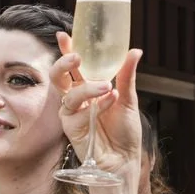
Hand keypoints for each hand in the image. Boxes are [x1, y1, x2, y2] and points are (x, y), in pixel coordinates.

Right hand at [52, 34, 143, 178]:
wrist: (124, 159)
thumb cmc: (125, 132)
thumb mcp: (129, 99)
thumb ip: (127, 75)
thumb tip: (135, 50)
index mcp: (89, 87)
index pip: (74, 65)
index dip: (67, 50)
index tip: (64, 34)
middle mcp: (78, 98)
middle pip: (59, 76)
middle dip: (63, 63)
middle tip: (77, 56)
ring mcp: (73, 112)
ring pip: (67, 92)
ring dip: (87, 87)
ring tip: (108, 87)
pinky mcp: (71, 127)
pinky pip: (77, 111)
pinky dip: (97, 103)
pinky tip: (111, 101)